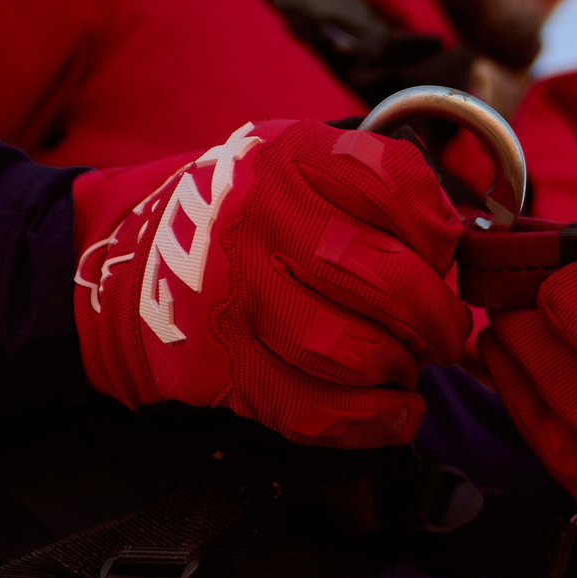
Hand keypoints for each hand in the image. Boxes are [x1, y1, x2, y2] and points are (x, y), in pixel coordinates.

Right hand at [73, 121, 471, 447]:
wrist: (115, 266)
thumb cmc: (238, 220)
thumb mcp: (292, 167)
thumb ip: (372, 188)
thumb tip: (461, 245)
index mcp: (284, 155)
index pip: (394, 181)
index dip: (438, 230)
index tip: (442, 256)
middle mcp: (251, 217)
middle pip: (383, 278)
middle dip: (434, 318)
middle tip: (442, 334)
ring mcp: (226, 295)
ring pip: (350, 352)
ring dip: (399, 371)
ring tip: (403, 367)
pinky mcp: (213, 366)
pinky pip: (313, 410)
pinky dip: (372, 421)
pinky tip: (394, 412)